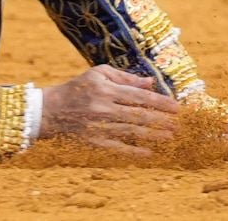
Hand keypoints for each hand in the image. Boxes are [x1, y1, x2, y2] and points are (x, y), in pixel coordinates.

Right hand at [40, 65, 179, 155]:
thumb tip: (150, 82)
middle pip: (139, 115)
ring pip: (132, 132)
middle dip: (162, 120)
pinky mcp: (93, 140)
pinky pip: (118, 147)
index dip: (161, 102)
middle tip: (180, 124)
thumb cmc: (75, 89)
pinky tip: (149, 153)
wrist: (48, 111)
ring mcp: (98, 125)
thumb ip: (124, 77)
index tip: (178, 107)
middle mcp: (102, 107)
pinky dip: (135, 151)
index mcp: (104, 88)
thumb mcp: (96, 74)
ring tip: (170, 136)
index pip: (139, 96)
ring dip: (154, 135)